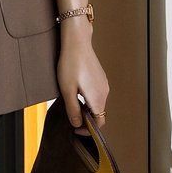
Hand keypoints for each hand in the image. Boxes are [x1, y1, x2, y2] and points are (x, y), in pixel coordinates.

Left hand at [56, 18, 109, 134]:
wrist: (77, 42)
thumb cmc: (71, 64)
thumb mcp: (67, 90)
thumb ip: (73, 110)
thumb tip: (77, 125)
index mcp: (98, 98)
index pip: (99, 123)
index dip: (88, 130)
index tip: (75, 130)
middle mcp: (104, 92)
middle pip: (98, 114)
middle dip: (85, 119)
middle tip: (70, 116)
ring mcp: (103, 84)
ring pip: (97, 103)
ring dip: (86, 108)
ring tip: (71, 102)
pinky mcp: (100, 77)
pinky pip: (96, 93)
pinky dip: (88, 98)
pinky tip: (76, 90)